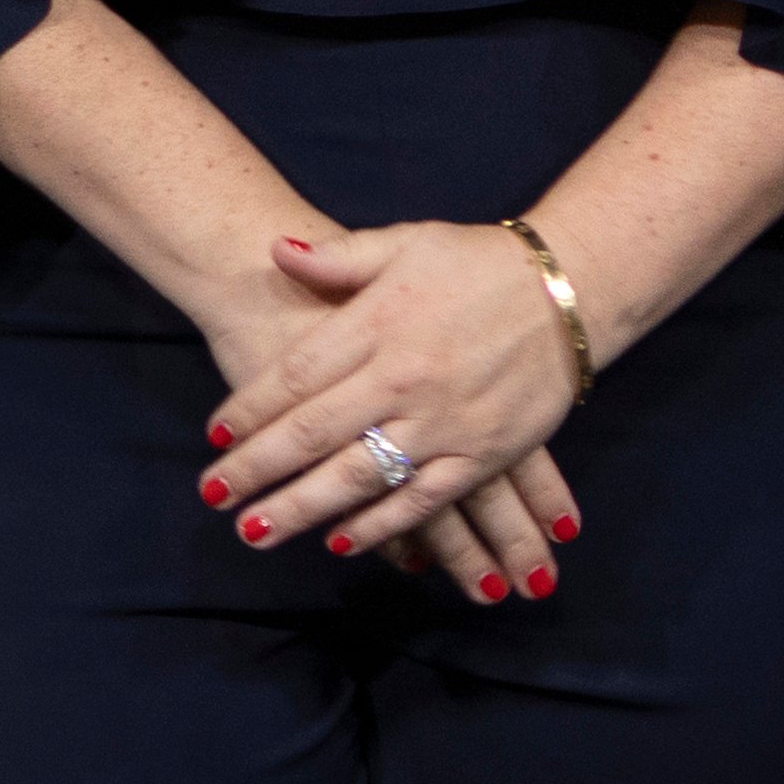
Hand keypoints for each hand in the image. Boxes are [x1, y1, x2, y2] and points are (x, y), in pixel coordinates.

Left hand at [207, 219, 587, 577]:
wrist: (571, 288)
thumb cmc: (479, 262)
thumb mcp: (404, 242)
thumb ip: (338, 257)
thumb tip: (276, 249)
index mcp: (378, 323)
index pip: (295, 377)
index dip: (249, 410)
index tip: (214, 439)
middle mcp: (405, 378)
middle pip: (314, 433)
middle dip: (257, 470)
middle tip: (213, 497)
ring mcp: (445, 421)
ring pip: (360, 476)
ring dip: (303, 508)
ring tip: (255, 531)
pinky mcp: (485, 452)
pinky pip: (425, 499)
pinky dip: (382, 526)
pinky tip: (340, 541)